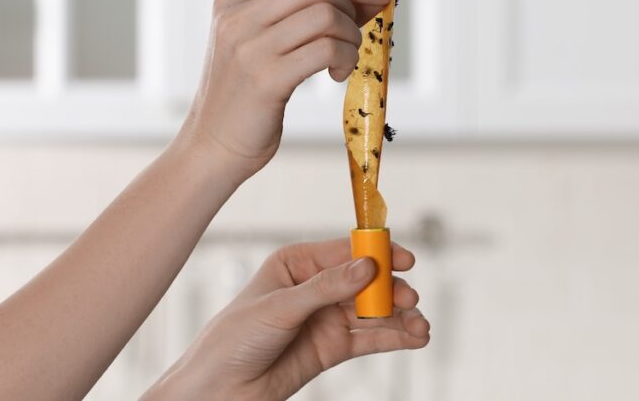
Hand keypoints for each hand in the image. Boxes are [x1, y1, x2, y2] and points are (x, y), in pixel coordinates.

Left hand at [142, 239, 429, 400]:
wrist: (217, 391)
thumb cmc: (232, 340)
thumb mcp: (279, 308)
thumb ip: (326, 289)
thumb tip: (367, 267)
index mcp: (297, 264)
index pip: (346, 251)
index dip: (377, 253)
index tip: (404, 260)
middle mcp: (316, 287)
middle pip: (366, 282)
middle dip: (392, 291)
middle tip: (410, 300)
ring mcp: (326, 318)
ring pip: (373, 312)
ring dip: (400, 318)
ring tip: (421, 328)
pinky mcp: (333, 347)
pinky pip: (370, 338)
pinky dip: (394, 338)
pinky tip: (414, 338)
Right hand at [179, 0, 392, 178]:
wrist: (211, 148)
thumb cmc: (247, 100)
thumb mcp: (260, 47)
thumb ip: (298, 19)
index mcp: (234, 3)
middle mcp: (237, 18)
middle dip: (352, 6)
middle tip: (356, 37)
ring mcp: (248, 47)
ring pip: (326, 15)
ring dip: (350, 37)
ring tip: (344, 61)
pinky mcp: (265, 79)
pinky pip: (327, 50)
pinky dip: (346, 59)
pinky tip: (337, 75)